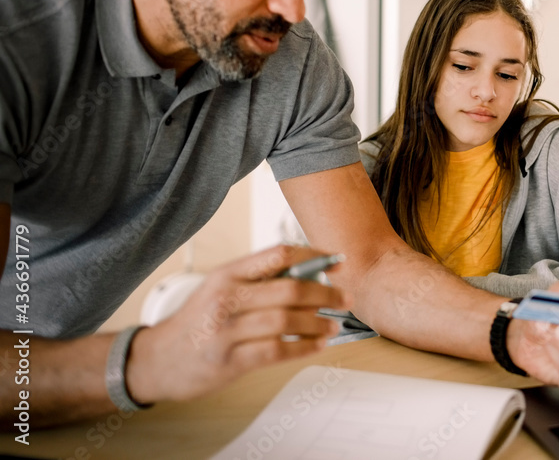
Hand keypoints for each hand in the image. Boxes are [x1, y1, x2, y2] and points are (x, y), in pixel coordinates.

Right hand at [127, 245, 349, 403]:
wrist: (157, 360)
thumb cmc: (199, 322)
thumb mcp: (221, 289)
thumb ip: (259, 280)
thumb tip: (312, 274)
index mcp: (228, 274)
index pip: (279, 254)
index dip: (315, 256)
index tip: (338, 262)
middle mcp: (226, 298)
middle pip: (289, 289)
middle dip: (325, 293)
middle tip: (344, 298)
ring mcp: (226, 330)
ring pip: (286, 320)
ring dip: (318, 322)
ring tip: (332, 325)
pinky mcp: (229, 361)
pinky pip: (276, 350)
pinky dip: (303, 347)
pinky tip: (317, 345)